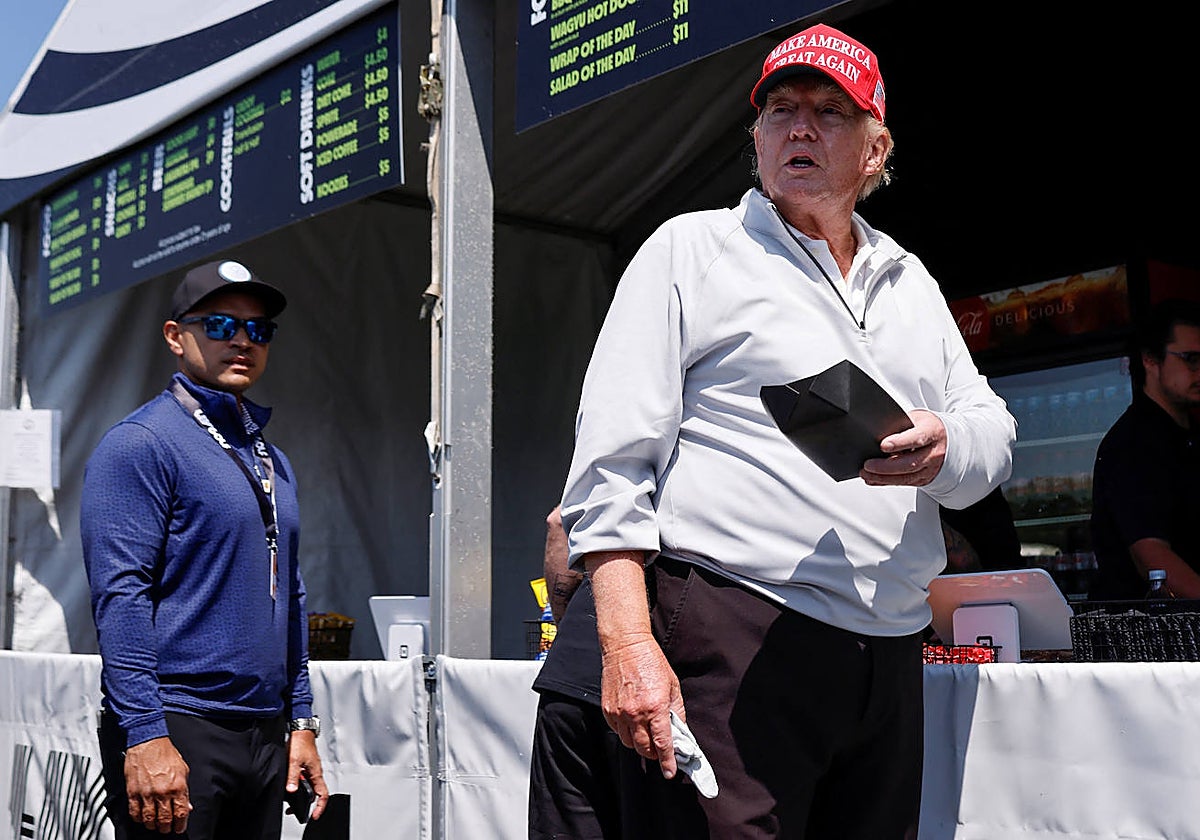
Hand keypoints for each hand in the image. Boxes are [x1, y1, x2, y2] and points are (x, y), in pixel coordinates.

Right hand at [124, 737, 190, 833]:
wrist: (148, 742)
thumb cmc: (165, 753)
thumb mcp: (183, 770)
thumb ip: (185, 790)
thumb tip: (186, 805)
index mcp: (177, 786)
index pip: (181, 813)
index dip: (181, 824)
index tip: (180, 827)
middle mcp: (162, 792)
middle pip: (165, 820)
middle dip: (166, 828)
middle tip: (167, 828)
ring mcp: (146, 793)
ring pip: (149, 819)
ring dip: (152, 825)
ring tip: (155, 825)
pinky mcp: (133, 792)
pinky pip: (134, 812)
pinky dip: (138, 818)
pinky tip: (142, 818)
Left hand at [286, 730, 328, 820]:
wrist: (300, 731)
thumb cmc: (301, 742)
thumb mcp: (294, 761)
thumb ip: (293, 777)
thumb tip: (291, 790)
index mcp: (316, 773)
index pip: (323, 794)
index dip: (320, 806)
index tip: (315, 815)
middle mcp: (315, 773)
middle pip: (315, 793)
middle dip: (307, 804)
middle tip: (295, 810)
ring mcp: (310, 770)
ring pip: (308, 787)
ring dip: (300, 795)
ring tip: (290, 801)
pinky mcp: (305, 766)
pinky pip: (303, 780)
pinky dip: (297, 786)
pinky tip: (289, 786)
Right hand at [599, 633, 684, 778]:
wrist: (626, 645)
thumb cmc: (651, 662)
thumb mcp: (673, 686)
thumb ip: (676, 711)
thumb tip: (679, 731)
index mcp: (656, 707)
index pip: (662, 743)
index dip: (667, 761)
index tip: (670, 772)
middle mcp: (636, 713)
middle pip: (644, 749)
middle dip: (654, 753)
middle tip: (660, 748)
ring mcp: (619, 712)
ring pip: (629, 743)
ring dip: (640, 744)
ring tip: (646, 733)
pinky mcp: (607, 709)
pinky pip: (617, 732)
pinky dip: (626, 733)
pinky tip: (633, 722)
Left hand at [861, 409, 945, 485]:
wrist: (948, 441)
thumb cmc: (928, 427)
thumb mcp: (917, 418)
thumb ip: (900, 424)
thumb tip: (877, 430)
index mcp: (932, 432)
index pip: (916, 439)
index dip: (900, 443)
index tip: (883, 445)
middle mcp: (934, 453)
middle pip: (910, 463)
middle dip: (886, 466)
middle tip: (868, 465)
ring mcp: (930, 468)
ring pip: (906, 477)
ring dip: (883, 478)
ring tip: (866, 473)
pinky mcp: (925, 478)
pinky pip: (904, 483)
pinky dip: (887, 482)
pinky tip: (874, 479)